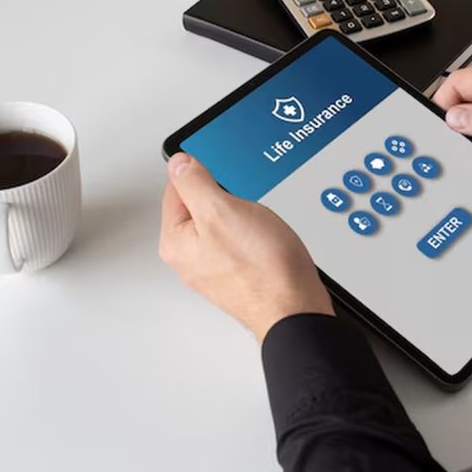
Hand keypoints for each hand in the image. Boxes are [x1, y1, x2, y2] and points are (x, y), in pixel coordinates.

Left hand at [159, 152, 333, 340]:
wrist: (294, 307)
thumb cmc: (261, 268)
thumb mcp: (222, 210)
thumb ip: (195, 183)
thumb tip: (180, 164)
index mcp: (176, 241)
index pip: (176, 188)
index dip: (202, 174)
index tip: (221, 175)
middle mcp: (190, 257)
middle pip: (200, 205)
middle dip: (226, 197)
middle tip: (244, 206)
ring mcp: (214, 267)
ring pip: (224, 222)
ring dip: (243, 215)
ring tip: (259, 226)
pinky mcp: (237, 272)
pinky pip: (240, 239)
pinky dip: (254, 232)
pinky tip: (267, 239)